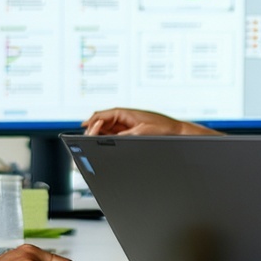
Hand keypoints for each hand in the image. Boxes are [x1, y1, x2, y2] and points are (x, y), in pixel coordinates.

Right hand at [81, 107, 215, 135]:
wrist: (177, 133)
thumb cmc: (163, 128)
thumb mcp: (141, 132)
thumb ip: (123, 136)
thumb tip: (108, 140)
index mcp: (125, 113)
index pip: (102, 115)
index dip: (91, 122)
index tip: (83, 128)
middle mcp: (123, 118)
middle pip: (100, 123)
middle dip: (93, 130)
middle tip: (88, 140)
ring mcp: (125, 126)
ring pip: (105, 131)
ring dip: (100, 137)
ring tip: (95, 145)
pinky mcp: (129, 133)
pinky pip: (113, 137)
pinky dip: (107, 141)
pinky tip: (105, 148)